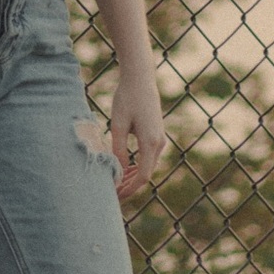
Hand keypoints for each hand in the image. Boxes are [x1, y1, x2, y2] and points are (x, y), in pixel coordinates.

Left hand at [110, 72, 165, 199]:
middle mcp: (159, 143)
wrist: (140, 78)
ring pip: (148, 166)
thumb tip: (117, 171)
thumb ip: (118, 149)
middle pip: (146, 174)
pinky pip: (148, 157)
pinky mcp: (157, 134)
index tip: (115, 195)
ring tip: (116, 183)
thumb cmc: (126, 98)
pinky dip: (137, 165)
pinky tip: (124, 168)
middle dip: (130, 186)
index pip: (142, 176)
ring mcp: (160, 139)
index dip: (129, 189)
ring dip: (133, 176)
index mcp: (150, 143)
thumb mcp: (117, 124)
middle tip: (112, 193)